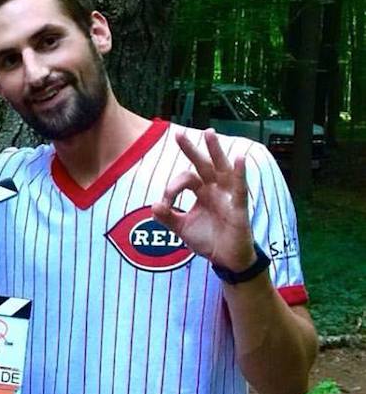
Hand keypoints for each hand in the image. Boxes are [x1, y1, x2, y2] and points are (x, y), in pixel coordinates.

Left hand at [151, 129, 256, 271]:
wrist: (225, 259)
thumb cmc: (208, 240)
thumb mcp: (182, 228)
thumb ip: (167, 217)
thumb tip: (153, 205)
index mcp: (202, 192)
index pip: (185, 179)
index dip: (172, 187)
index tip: (164, 204)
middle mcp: (215, 189)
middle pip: (203, 165)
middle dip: (191, 149)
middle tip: (178, 134)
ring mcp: (228, 196)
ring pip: (222, 169)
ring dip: (216, 151)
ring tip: (209, 133)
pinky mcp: (239, 207)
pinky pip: (240, 187)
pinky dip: (240, 172)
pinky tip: (239, 158)